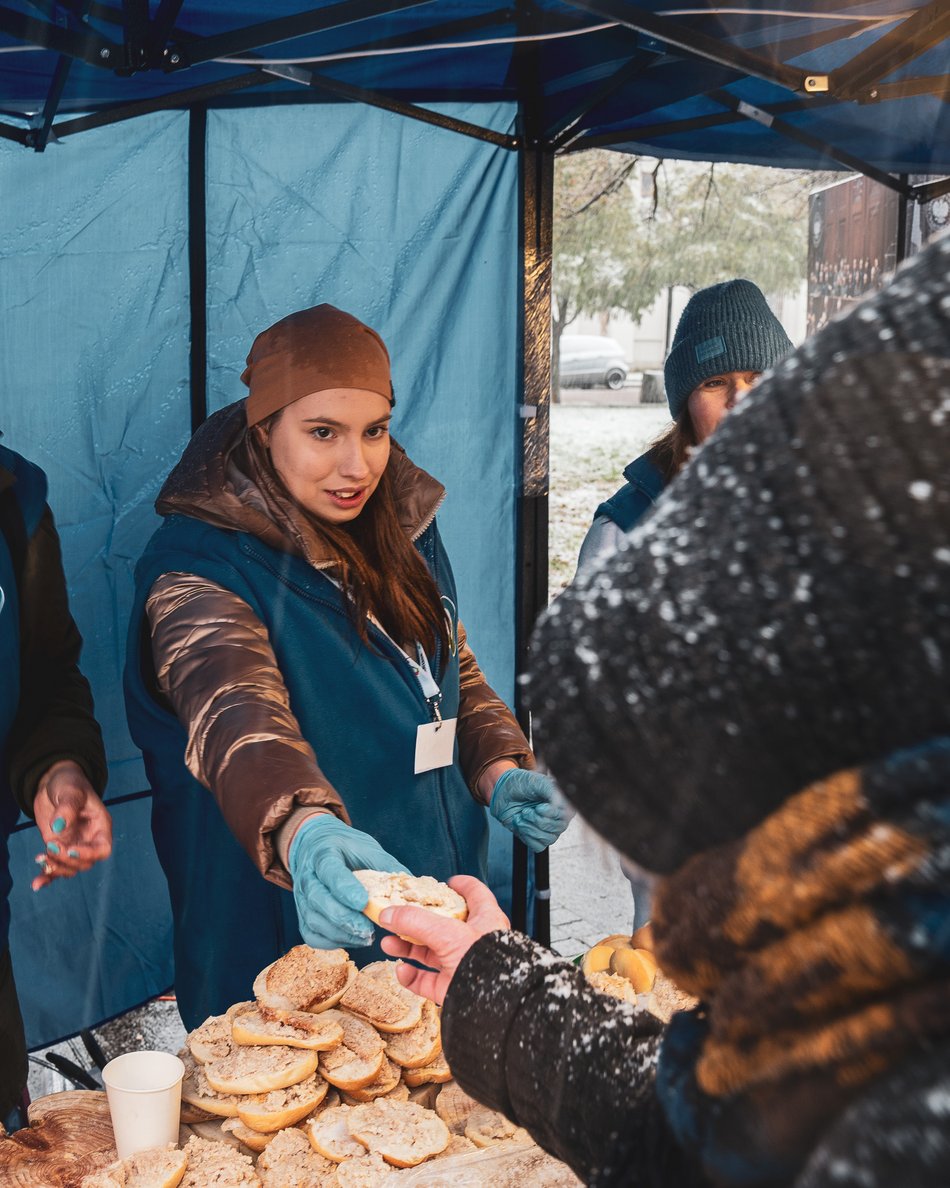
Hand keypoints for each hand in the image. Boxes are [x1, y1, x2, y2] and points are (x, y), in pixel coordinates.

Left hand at [32, 761, 111, 890]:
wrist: (53, 784)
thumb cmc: (69, 783)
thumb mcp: (71, 791)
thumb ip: (67, 808)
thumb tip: (58, 828)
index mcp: (100, 826)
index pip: (103, 849)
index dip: (89, 854)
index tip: (70, 849)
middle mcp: (88, 839)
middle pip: (85, 863)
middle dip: (67, 860)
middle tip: (51, 846)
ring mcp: (73, 845)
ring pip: (70, 869)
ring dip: (56, 868)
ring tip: (41, 857)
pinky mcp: (58, 848)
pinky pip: (55, 868)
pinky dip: (47, 877)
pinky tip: (37, 883)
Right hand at [289, 815, 408, 949]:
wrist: (315, 846)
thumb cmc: (346, 848)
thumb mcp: (367, 847)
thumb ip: (386, 866)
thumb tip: (412, 886)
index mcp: (324, 853)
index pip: (330, 871)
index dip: (345, 889)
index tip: (363, 902)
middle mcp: (308, 876)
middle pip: (319, 900)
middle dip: (344, 918)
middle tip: (368, 930)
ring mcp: (302, 897)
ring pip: (314, 921)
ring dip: (340, 933)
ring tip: (366, 937)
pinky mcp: (303, 915)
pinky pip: (313, 935)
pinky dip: (332, 942)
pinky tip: (353, 939)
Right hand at [378, 875, 509, 1003]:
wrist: (491, 1005)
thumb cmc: (482, 962)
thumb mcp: (446, 932)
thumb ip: (414, 921)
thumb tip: (387, 914)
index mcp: (484, 920)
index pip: (474, 894)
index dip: (461, 885)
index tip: (446, 882)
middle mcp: (473, 941)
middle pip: (441, 925)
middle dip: (415, 922)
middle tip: (397, 917)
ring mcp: (461, 966)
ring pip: (429, 953)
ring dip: (407, 948)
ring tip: (388, 944)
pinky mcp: (451, 989)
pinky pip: (426, 980)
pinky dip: (411, 976)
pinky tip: (401, 971)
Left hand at [488, 768, 573, 852]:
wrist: (504, 791)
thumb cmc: (523, 784)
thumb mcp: (539, 782)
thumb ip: (552, 792)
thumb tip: (559, 805)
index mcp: (563, 804)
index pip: (566, 816)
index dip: (551, 814)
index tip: (539, 806)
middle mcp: (559, 818)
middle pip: (557, 829)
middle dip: (537, 820)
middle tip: (526, 810)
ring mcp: (548, 829)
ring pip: (548, 839)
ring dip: (529, 828)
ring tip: (521, 816)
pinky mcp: (536, 838)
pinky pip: (538, 846)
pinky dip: (526, 836)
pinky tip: (521, 824)